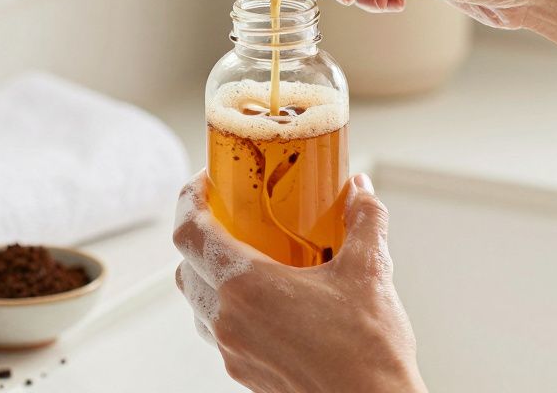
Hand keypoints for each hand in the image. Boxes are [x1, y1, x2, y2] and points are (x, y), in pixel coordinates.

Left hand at [172, 171, 426, 392]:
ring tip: (249, 256)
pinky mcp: (244, 373)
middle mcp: (229, 320)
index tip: (206, 182)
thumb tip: (359, 191)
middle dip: (200, 235)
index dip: (189, 200)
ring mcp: (233, 351)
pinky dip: (228, 307)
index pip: (190, 232)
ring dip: (211, 274)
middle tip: (229, 215)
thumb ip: (364, 220)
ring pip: (198, 301)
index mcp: (248, 286)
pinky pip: (218, 330)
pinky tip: (267, 300)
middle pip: (186, 265)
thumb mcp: (370, 272)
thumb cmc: (367, 353)